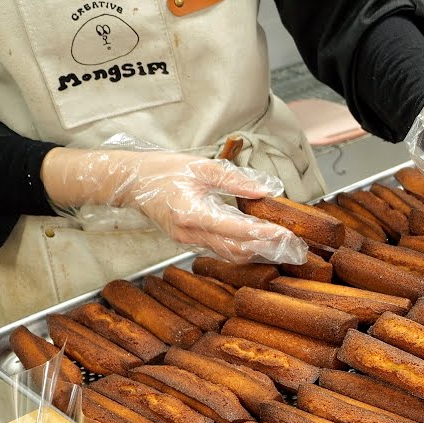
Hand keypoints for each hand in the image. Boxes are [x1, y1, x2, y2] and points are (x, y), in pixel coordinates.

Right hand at [42, 147, 306, 264]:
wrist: (130, 182)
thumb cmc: (162, 170)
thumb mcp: (200, 167)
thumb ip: (235, 180)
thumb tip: (266, 190)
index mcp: (192, 213)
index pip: (235, 229)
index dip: (262, 234)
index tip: (285, 234)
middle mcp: (190, 233)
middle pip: (236, 249)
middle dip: (266, 248)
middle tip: (294, 246)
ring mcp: (188, 240)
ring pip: (229, 254)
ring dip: (257, 252)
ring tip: (283, 247)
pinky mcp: (188, 241)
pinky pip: (220, 250)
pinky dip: (242, 249)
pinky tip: (260, 244)